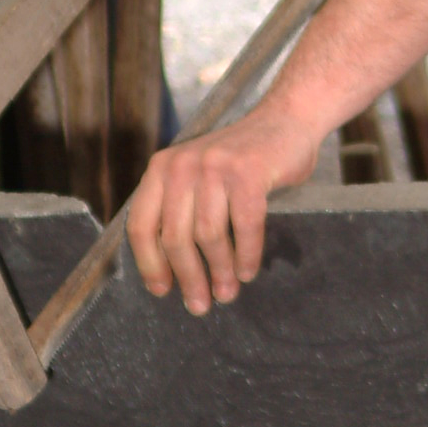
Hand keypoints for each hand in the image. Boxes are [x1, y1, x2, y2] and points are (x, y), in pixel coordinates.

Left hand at [125, 100, 323, 313]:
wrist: (285, 121)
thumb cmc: (243, 160)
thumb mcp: (198, 176)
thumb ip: (181, 208)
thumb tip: (173, 269)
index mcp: (162, 169)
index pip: (142, 225)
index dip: (149, 263)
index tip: (162, 290)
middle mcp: (181, 165)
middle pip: (175, 237)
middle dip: (188, 278)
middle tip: (200, 305)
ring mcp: (214, 166)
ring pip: (209, 236)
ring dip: (219, 272)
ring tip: (226, 293)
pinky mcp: (247, 172)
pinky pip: (245, 226)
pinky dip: (247, 255)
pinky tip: (247, 272)